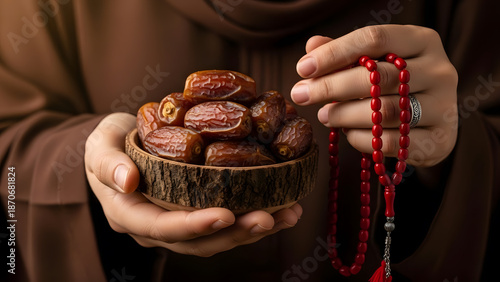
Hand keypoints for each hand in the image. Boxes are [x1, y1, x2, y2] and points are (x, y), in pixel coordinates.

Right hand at [84, 112, 301, 256]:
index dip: (195, 225)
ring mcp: (178, 223)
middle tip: (269, 218)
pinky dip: (253, 216)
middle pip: (198, 242)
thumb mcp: (98, 146)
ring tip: (287, 214)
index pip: (163, 227)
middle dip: (235, 233)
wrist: (118, 147)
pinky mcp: (195, 212)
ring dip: (253, 230)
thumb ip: (107, 163)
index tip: (227, 214)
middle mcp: (156, 226)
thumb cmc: (108, 144)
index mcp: (130, 214)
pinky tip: (282, 207)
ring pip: (217, 238)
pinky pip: (225, 222)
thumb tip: (128, 181)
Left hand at [291, 25, 457, 166]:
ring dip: (344, 115)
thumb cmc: (394, 87)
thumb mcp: (374, 63)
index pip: (374, 39)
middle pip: (379, 76)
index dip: (335, 53)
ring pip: (385, 111)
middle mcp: (439, 70)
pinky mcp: (440, 140)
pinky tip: (347, 133)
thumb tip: (312, 46)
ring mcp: (443, 106)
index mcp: (422, 40)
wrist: (432, 124)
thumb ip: (345, 54)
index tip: (303, 68)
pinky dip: (361, 139)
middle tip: (302, 94)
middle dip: (332, 86)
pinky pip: (391, 143)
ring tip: (324, 115)